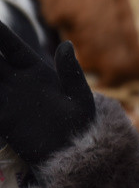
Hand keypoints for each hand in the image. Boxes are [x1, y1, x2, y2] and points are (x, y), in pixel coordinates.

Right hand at [0, 22, 94, 165]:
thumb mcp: (78, 97)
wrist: (73, 153)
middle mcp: (15, 82)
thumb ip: (70, 72)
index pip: (11, 47)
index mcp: (36, 71)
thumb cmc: (80, 124)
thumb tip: (65, 44)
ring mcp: (6, 100)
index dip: (0, 34)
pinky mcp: (1, 118)